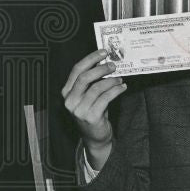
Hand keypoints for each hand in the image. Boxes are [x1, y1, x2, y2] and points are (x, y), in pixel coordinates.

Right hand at [62, 50, 127, 167]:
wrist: (95, 138)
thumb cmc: (93, 112)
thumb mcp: (88, 96)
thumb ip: (91, 82)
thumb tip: (105, 63)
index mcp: (67, 92)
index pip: (76, 70)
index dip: (90, 59)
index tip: (103, 52)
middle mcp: (70, 101)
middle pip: (84, 77)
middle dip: (101, 68)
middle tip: (113, 65)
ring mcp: (79, 110)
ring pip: (96, 88)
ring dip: (111, 81)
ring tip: (120, 79)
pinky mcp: (91, 117)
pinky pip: (105, 98)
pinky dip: (116, 91)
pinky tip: (122, 88)